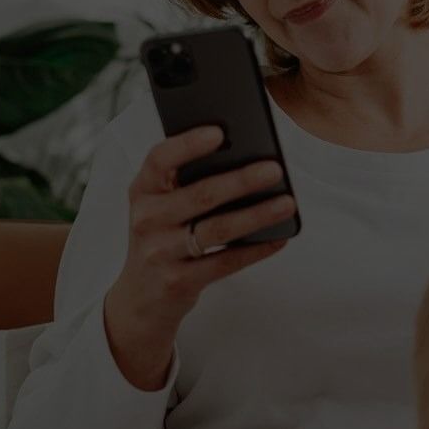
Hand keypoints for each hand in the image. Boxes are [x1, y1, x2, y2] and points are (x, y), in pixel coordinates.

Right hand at [102, 125, 294, 389]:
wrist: (140, 297)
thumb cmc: (163, 235)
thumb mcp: (161, 206)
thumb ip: (187, 181)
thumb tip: (246, 157)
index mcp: (142, 190)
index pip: (160, 159)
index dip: (188, 144)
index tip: (219, 132)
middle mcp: (146, 219)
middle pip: (200, 195)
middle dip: (241, 180)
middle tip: (275, 169)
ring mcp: (161, 253)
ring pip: (217, 230)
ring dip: (257, 215)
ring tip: (288, 202)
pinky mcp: (179, 282)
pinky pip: (225, 263)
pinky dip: (256, 250)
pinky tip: (279, 238)